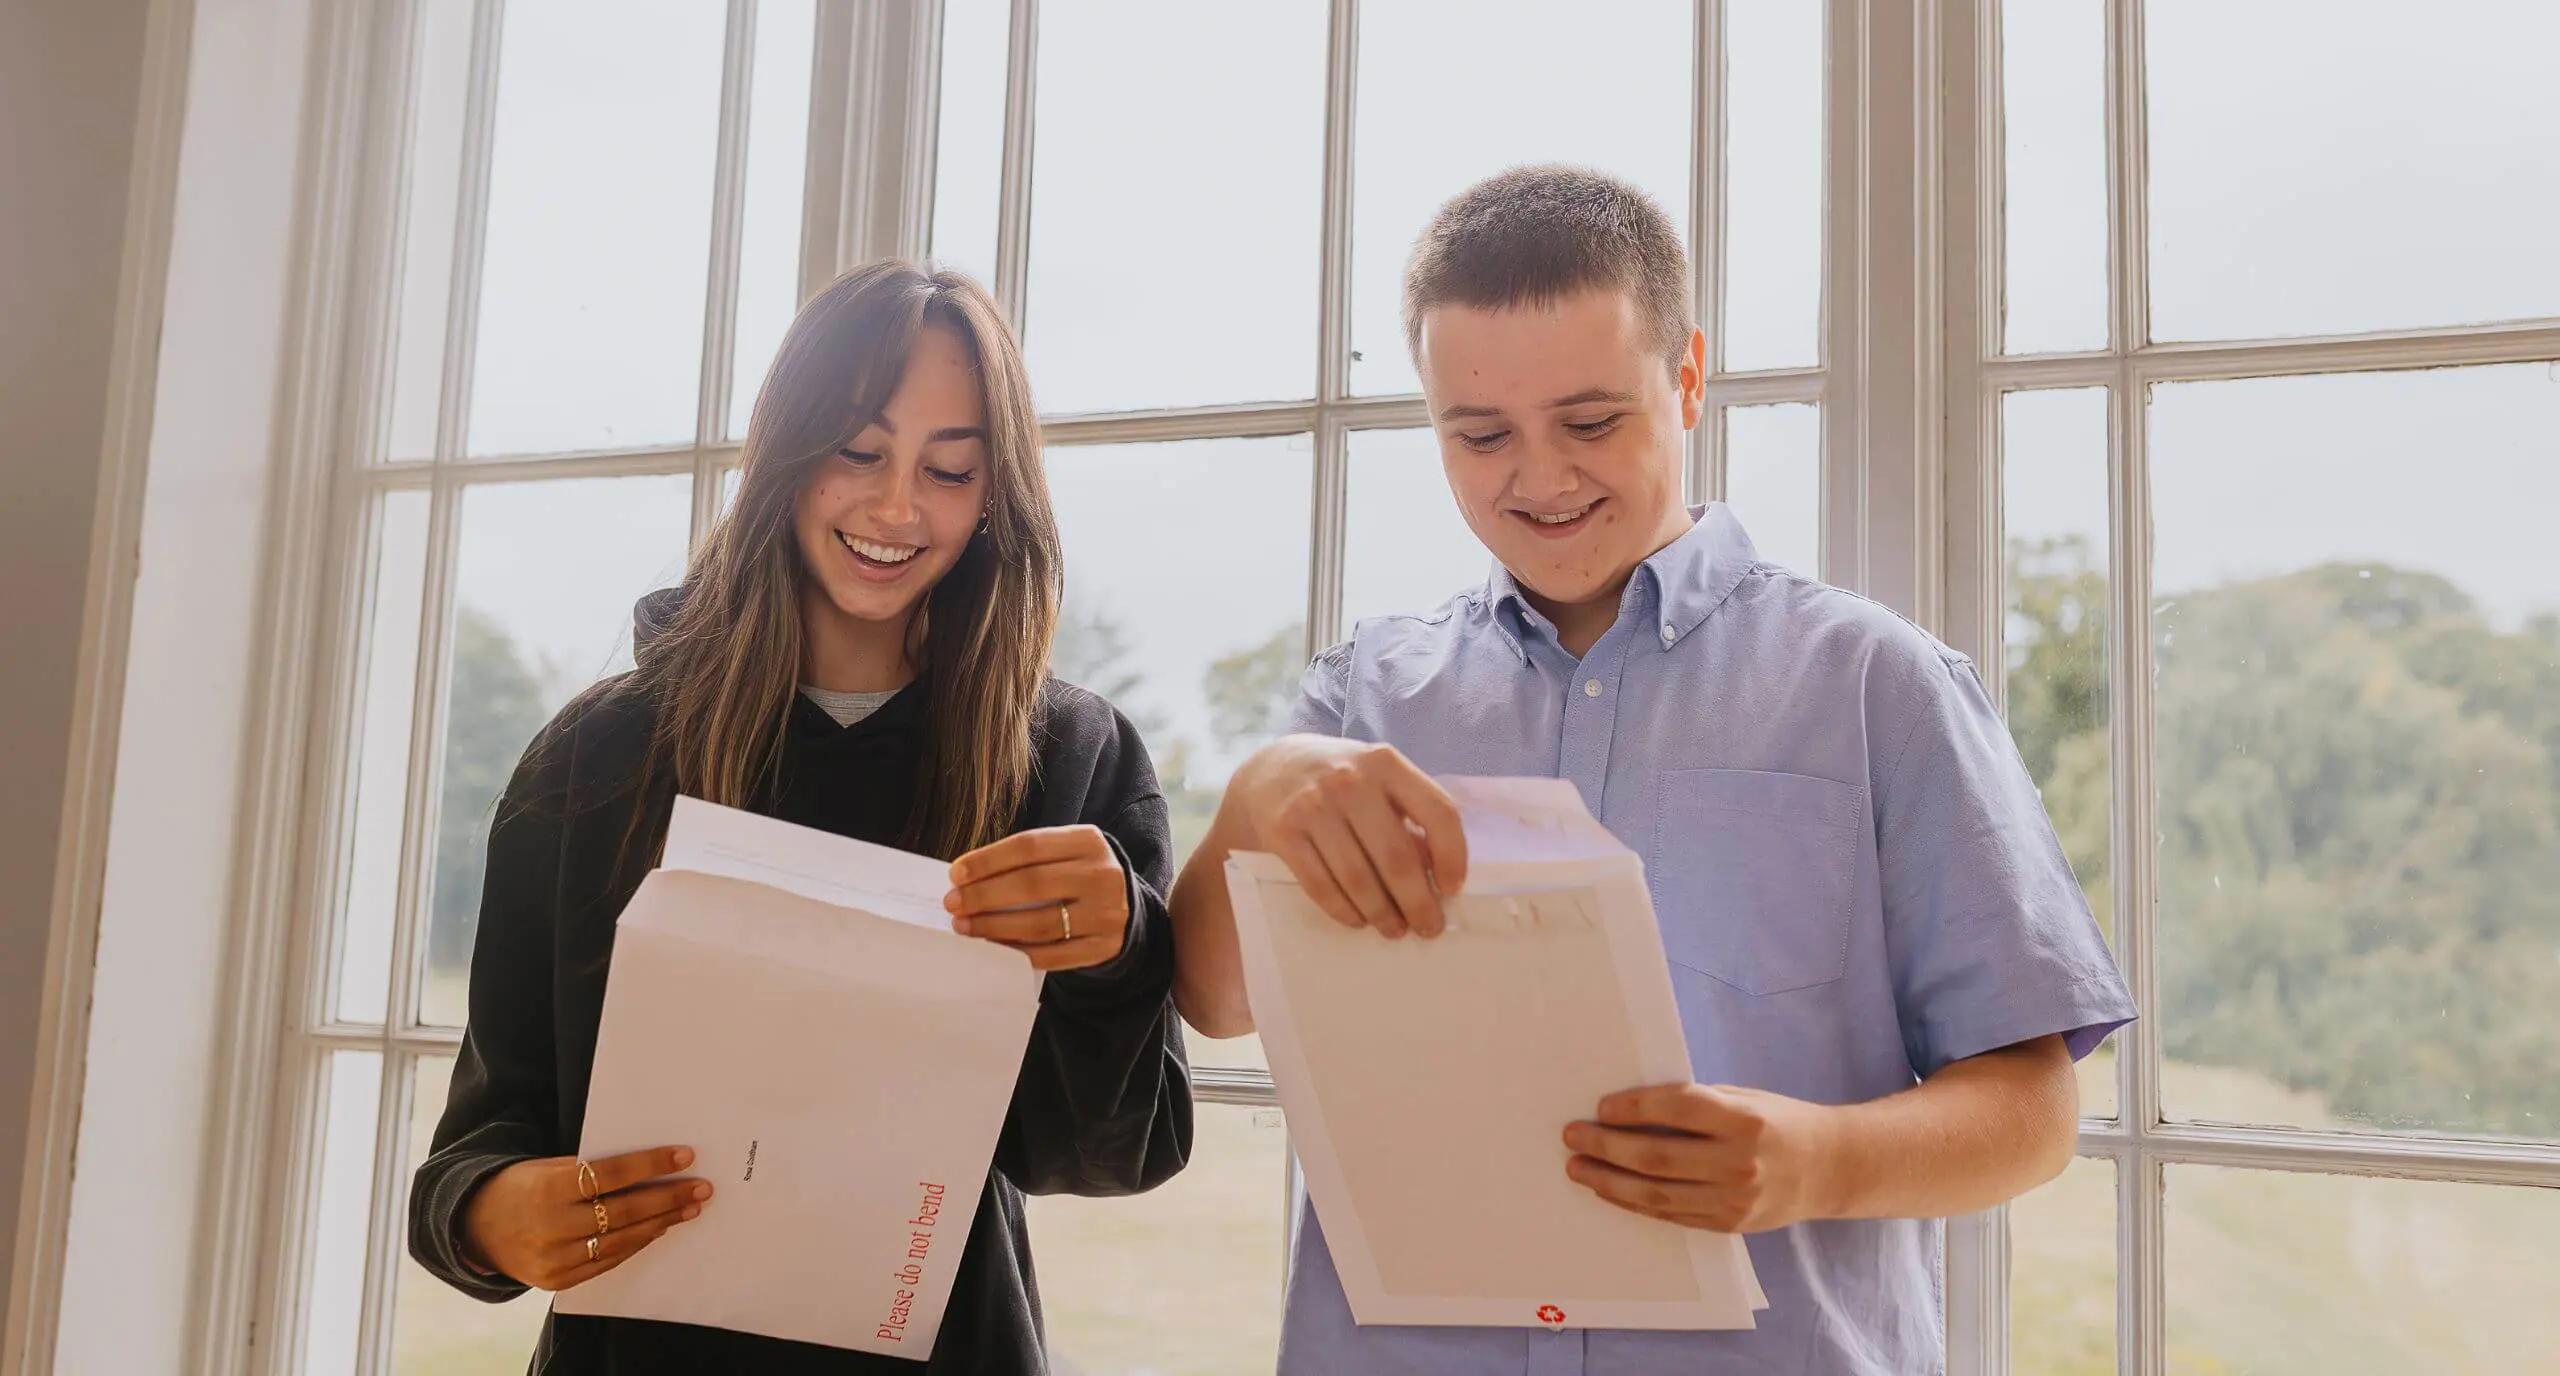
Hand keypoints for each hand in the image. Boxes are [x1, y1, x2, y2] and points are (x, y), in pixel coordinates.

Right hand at [459, 1146, 709, 1289]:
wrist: (474, 1228)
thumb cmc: (521, 1186)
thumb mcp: (548, 1168)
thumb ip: (590, 1171)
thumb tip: (649, 1165)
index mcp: (548, 1189)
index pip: (611, 1175)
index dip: (651, 1165)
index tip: (685, 1157)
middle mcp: (551, 1227)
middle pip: (623, 1212)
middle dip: (667, 1199)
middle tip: (701, 1188)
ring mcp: (554, 1259)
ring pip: (620, 1240)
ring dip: (660, 1223)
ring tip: (688, 1209)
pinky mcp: (558, 1281)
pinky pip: (607, 1261)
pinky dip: (636, 1244)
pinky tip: (658, 1229)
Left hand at [945, 825, 1131, 971]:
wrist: (1124, 905)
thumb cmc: (1076, 875)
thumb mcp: (1063, 853)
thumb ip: (1024, 860)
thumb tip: (966, 880)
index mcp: (1087, 842)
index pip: (1029, 846)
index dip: (988, 860)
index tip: (956, 874)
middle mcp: (1102, 875)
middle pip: (1032, 884)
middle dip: (984, 895)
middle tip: (953, 904)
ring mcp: (1106, 913)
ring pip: (1039, 923)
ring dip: (994, 926)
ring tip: (965, 926)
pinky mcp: (1102, 947)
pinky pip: (1051, 954)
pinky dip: (1017, 951)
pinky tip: (993, 946)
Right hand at [1229, 735, 1466, 937]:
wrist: (1272, 769)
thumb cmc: (1342, 780)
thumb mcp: (1379, 781)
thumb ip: (1409, 815)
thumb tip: (1436, 875)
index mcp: (1386, 763)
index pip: (1438, 812)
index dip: (1453, 856)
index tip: (1453, 888)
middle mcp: (1351, 781)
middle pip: (1396, 857)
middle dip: (1417, 902)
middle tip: (1427, 927)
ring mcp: (1314, 806)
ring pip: (1357, 878)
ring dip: (1381, 913)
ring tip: (1394, 929)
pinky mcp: (1283, 831)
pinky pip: (1320, 885)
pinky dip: (1343, 910)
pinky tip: (1357, 920)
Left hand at [1562, 1083, 1841, 1233]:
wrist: (1828, 1168)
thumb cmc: (1778, 1121)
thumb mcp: (1743, 1099)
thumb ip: (1695, 1104)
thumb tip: (1629, 1106)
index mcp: (1745, 1121)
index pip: (1678, 1108)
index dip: (1634, 1106)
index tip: (1601, 1107)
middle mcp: (1740, 1163)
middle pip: (1658, 1155)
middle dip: (1607, 1146)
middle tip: (1573, 1136)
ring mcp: (1734, 1200)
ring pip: (1657, 1193)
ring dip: (1610, 1181)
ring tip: (1579, 1167)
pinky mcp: (1729, 1224)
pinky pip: (1671, 1214)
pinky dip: (1635, 1203)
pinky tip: (1611, 1189)